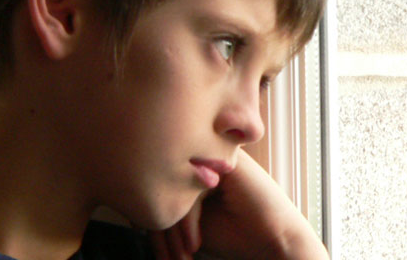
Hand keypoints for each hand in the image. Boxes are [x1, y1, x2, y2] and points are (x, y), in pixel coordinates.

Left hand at [149, 150, 328, 258]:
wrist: (275, 241)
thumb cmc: (236, 234)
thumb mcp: (191, 224)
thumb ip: (167, 211)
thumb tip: (132, 211)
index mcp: (196, 169)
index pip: (162, 188)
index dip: (155, 226)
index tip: (162, 257)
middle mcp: (205, 157)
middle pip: (166, 187)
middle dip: (162, 232)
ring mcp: (217, 156)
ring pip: (175, 189)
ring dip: (174, 232)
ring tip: (180, 257)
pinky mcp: (227, 163)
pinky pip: (192, 189)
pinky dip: (189, 223)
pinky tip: (196, 244)